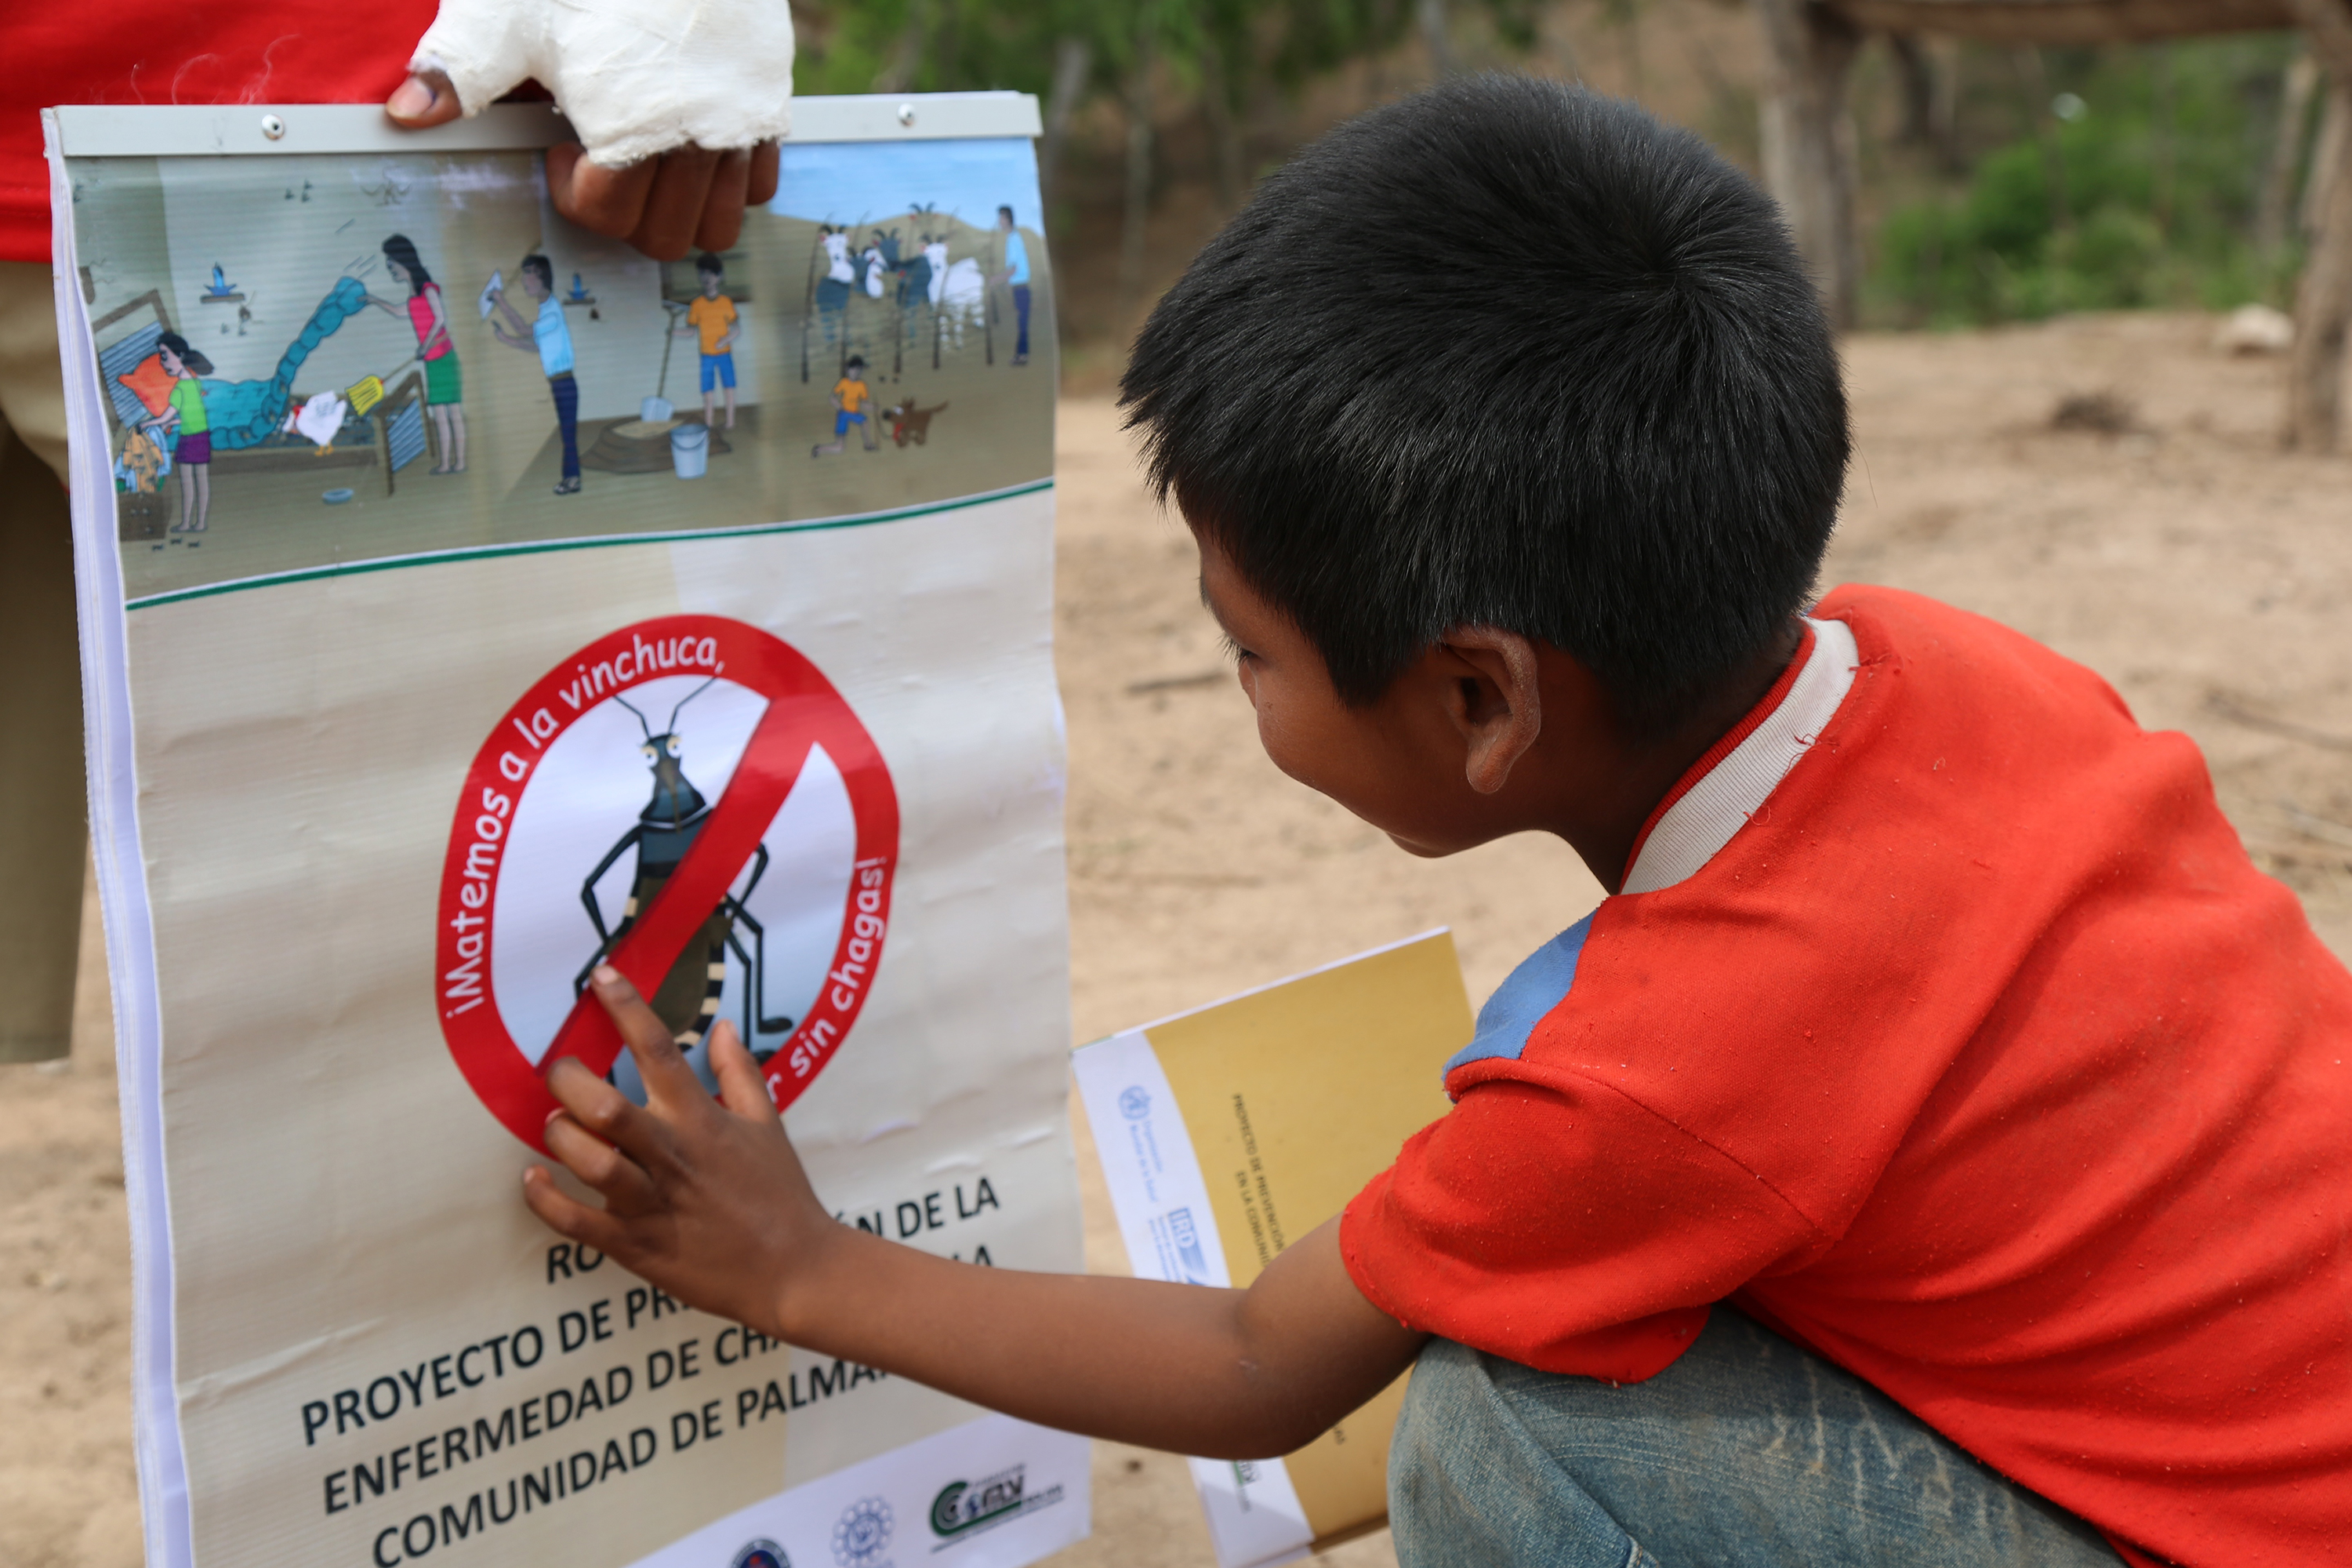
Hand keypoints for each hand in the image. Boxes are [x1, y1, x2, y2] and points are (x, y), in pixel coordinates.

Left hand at [386, 71, 781, 262]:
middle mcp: (691, 138)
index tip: (562, 148)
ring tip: (648, 156)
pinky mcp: (769, 105)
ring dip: (678, 207)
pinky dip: (726, 178)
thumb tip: (408, 115)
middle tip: (605, 163)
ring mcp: (737, 125)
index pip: (607, 217)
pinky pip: (758, 183)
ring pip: (717, 225)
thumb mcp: (507, 13)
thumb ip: (459, 71)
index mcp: (626, 128)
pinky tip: (690, 136)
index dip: (573, 191)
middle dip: (627, 213)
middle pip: (666, 237)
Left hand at [522, 967, 830, 1337]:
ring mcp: (652, 1203)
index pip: (660, 1050)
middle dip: (569, 1080)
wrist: (793, 1270)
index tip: (602, 978)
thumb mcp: (768, 1125)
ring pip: (589, 1161)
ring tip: (555, 1123)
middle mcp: (674, 1155)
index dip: (627, 1008)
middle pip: (605, 1107)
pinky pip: (577, 1223)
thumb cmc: (780, 1193)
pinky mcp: (636, 1246)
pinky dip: (545, 1200)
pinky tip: (532, 1178)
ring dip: (560, 1136)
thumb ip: (740, 1074)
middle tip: (560, 1071)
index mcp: (703, 1121)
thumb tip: (721, 1027)